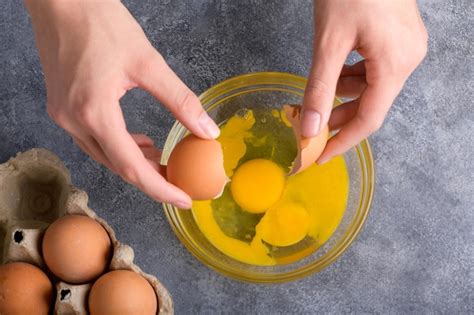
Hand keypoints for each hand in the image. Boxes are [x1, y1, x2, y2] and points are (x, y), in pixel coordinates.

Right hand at [25, 0, 219, 207]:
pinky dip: (119, 146)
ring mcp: (63, 115)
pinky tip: (139, 140)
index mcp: (94, 112)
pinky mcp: (62, 107)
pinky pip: (94, 139)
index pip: (131, 167)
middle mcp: (73, 121)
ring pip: (104, 155)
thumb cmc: (100, 23)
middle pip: (117, 166)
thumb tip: (207, 130)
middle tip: (178, 180)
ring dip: (134, 162)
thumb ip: (180, 100)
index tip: (183, 199)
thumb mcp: (148, 63)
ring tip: (162, 160)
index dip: (160, 188)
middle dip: (150, 178)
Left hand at [302, 0, 427, 162]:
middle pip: (370, 106)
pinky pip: (374, 72)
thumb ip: (318, 88)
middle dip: (336, 118)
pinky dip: (351, 79)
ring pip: (371, 89)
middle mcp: (408, 60)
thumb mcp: (328, 43)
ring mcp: (406, 49)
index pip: (368, 120)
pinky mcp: (398, 40)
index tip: (319, 157)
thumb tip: (309, 127)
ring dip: (341, 98)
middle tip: (306, 126)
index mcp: (395, 64)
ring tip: (313, 98)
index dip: (342, 142)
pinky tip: (333, 75)